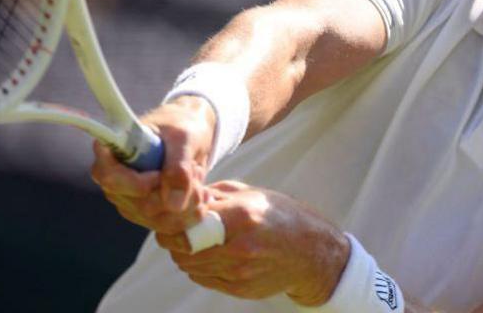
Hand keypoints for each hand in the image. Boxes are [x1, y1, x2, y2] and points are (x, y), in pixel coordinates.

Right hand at [90, 96, 215, 233]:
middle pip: (140, 206)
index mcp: (113, 152)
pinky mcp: (149, 214)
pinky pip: (169, 226)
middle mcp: (117, 181)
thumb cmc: (182, 125)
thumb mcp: (184, 137)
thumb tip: (172, 204)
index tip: (159, 175)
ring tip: (201, 181)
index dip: (135, 184)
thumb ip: (178, 167)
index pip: (109, 178)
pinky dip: (191, 214)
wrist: (191, 134)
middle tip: (196, 172)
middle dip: (176, 194)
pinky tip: (203, 195)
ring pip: (158, 221)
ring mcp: (131, 200)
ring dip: (188, 205)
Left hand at [155, 181, 350, 305]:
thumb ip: (215, 194)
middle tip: (174, 228)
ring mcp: (239, 272)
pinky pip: (203, 278)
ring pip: (189, 265)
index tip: (170, 214)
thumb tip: (184, 193)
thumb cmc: (281, 217)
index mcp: (241, 216)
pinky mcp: (240, 289)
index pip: (188, 222)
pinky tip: (208, 254)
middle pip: (183, 247)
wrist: (312, 253)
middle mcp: (239, 246)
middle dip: (172, 237)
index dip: (172, 219)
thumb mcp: (252, 194)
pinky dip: (198, 266)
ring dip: (183, 252)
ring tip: (193, 240)